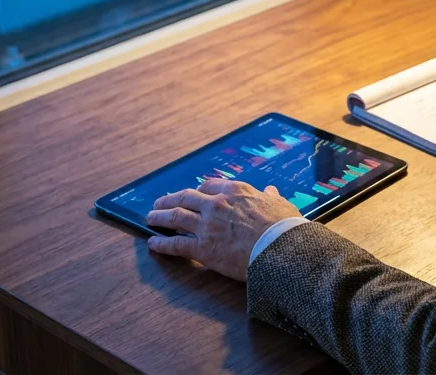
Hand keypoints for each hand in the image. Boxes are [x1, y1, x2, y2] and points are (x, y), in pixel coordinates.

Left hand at [145, 179, 300, 281]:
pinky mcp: (202, 248)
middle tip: (160, 202)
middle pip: (185, 197)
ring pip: (175, 216)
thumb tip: (271, 191)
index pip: (209, 186)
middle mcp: (216, 204)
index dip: (198, 190)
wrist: (280, 250)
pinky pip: (176, 244)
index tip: (193, 194)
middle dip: (170, 199)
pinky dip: (161, 242)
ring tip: (151, 218)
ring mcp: (207, 226)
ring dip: (159, 216)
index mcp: (236, 191)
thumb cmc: (284, 228)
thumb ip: (272, 197)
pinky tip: (153, 242)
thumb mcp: (281, 205)